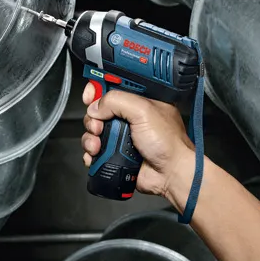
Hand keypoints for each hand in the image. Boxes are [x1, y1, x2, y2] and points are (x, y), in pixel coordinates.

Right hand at [81, 83, 195, 209]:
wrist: (170, 174)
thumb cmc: (169, 144)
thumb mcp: (144, 111)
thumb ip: (117, 101)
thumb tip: (95, 106)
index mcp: (139, 101)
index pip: (113, 86)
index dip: (97, 88)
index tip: (89, 96)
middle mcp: (130, 117)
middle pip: (98, 110)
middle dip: (93, 119)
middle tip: (98, 126)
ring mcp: (122, 136)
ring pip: (94, 131)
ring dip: (90, 138)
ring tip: (97, 145)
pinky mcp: (116, 153)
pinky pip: (94, 150)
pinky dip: (91, 153)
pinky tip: (96, 155)